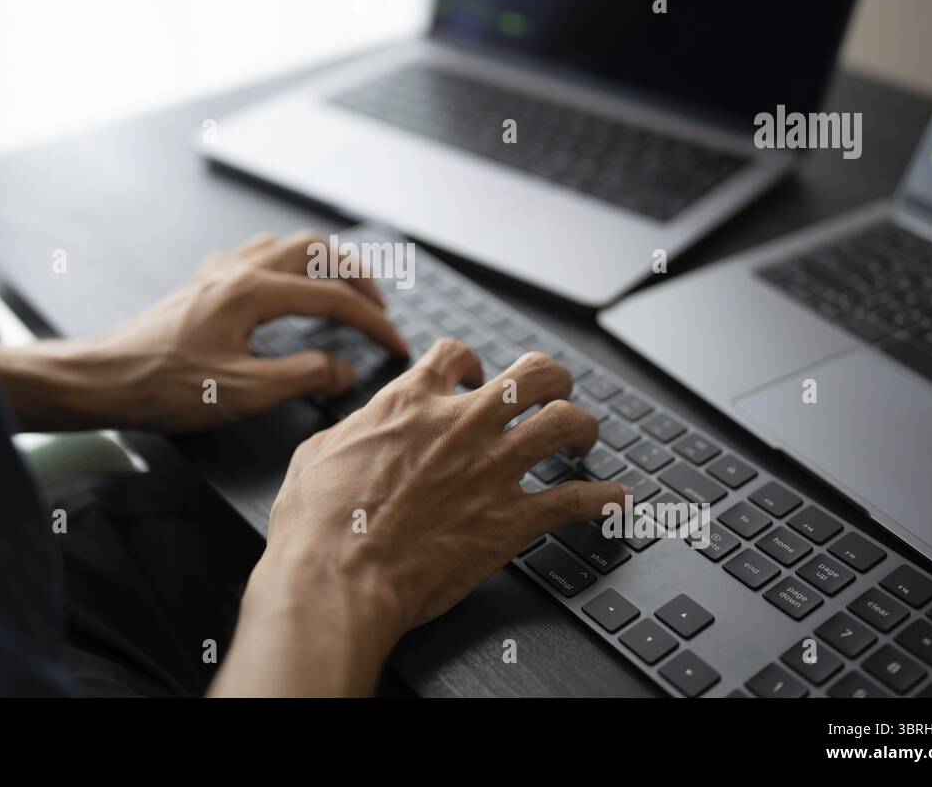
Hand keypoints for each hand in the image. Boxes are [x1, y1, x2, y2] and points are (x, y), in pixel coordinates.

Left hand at [0, 231, 408, 432]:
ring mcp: (218, 272)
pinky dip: (288, 266)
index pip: (332, 298)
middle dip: (356, 275)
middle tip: (377, 307)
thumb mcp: (244, 392)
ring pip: (286, 245)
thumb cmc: (166, 387)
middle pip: (316, 249)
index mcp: (254, 292)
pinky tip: (287, 292)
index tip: (396, 345)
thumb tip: (344, 369)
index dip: (372, 322)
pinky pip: (257, 255)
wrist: (104, 378)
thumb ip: (303, 376)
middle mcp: (238, 270)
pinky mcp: (203, 283)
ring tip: (342, 292)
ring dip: (322, 263)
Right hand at [211, 340, 628, 695]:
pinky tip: (616, 501)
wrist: (337, 576)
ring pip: (565, 421)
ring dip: (582, 427)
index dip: (470, 363)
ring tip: (584, 439)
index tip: (474, 378)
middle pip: (533, 372)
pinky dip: (604, 500)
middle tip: (550, 394)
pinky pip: (578, 499)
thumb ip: (349, 431)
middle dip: (550, 378)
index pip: (456, 354)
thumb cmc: (317, 523)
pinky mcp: (512, 518)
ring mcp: (492, 468)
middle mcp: (461, 423)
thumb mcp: (316, 453)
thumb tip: (354, 431)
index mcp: (411, 402)